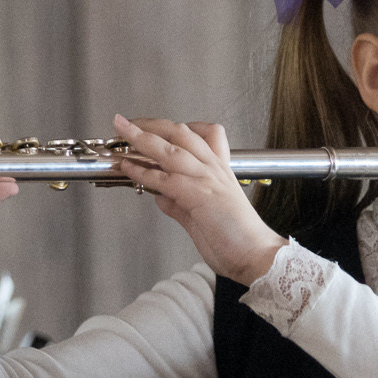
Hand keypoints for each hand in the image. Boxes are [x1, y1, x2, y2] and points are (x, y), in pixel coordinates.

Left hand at [113, 116, 285, 284]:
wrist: (256, 255)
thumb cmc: (236, 239)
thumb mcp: (201, 217)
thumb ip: (179, 204)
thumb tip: (160, 197)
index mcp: (218, 170)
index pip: (200, 134)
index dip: (173, 127)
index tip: (152, 125)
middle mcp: (213, 169)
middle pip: (180, 132)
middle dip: (151, 124)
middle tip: (127, 122)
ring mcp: (207, 179)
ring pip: (171, 150)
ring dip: (142, 138)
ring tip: (122, 130)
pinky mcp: (199, 195)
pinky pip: (165, 179)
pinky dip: (143, 172)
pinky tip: (127, 167)